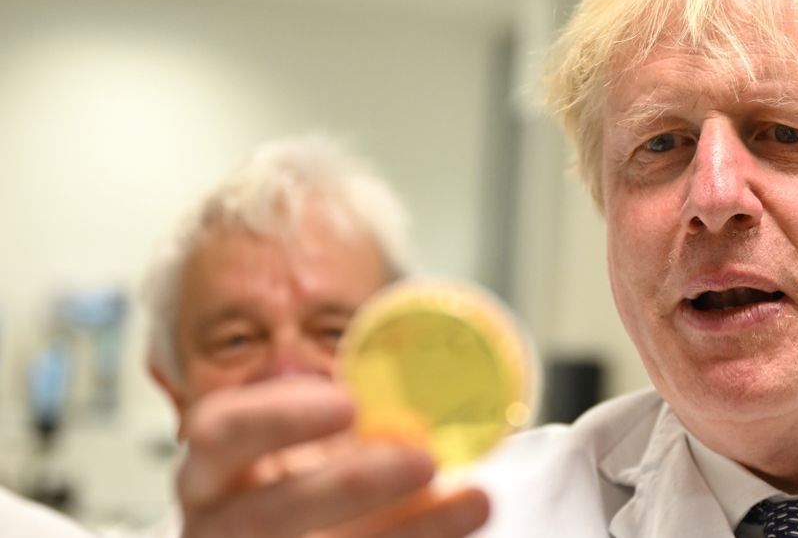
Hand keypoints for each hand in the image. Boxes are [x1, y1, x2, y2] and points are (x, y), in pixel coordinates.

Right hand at [177, 377, 488, 537]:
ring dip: (406, 529)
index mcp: (212, 468)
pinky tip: (455, 528)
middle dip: (352, 485)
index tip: (348, 404)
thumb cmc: (296, 483)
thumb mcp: (303, 444)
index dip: (281, 417)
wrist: (287, 536)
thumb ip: (346, 417)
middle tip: (424, 459)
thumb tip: (424, 386)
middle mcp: (218, 523)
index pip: (221, 432)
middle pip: (270, 511)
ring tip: (472, 501)